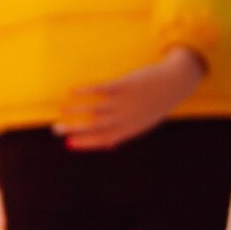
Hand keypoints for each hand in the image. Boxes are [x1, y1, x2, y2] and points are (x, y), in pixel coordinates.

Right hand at [54, 49, 205, 150]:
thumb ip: (124, 133)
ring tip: (61, 108)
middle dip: (73, 128)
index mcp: (129, 129)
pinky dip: (84, 91)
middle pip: (94, 126)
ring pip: (94, 109)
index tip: (68, 143)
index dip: (84, 143)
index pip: (102, 140)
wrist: (174, 83)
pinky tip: (73, 90)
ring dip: (74, 109)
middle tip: (56, 129)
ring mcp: (124, 102)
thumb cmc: (156, 104)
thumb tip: (107, 145)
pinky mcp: (123, 85)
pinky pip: (99, 89)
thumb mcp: (142, 123)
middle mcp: (125, 118)